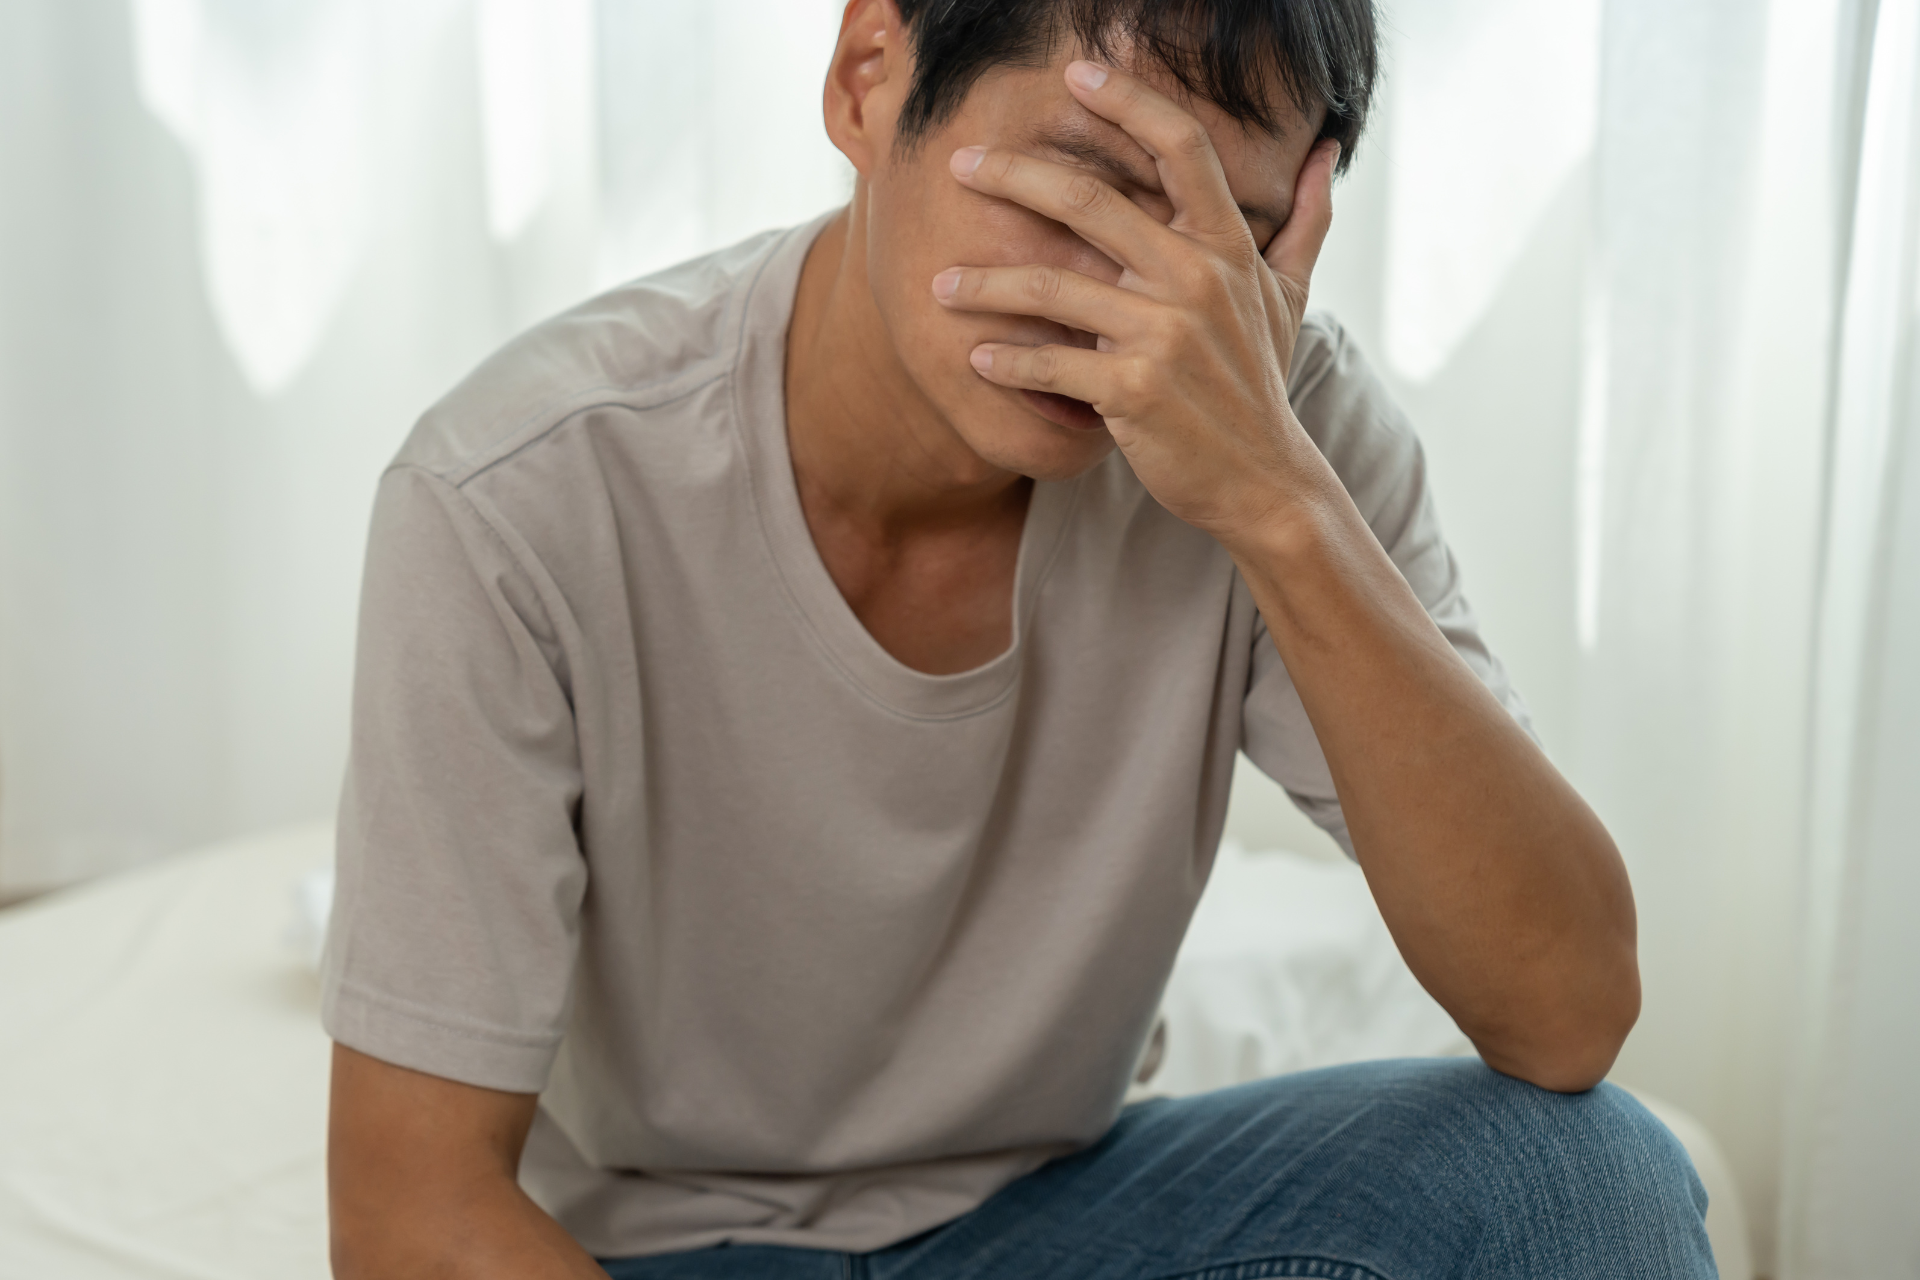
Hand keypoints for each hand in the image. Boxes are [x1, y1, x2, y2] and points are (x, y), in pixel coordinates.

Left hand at [933, 59, 1339, 543]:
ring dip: (984, 285)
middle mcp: (1195, 278)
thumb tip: (1326, 150)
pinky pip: (1050, 364)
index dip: (1128, 100)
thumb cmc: (1261, 382)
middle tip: (959, 162)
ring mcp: (1163, 334)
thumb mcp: (1291, 295)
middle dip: (1013, 174)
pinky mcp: (1132, 390)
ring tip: (940, 286)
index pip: (1180, 147)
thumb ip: (1304, 219)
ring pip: (1050, 288)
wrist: (1264, 480)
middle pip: (1088, 199)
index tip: (1076, 75)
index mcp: (1227, 246)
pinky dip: (1006, 362)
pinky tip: (975, 358)